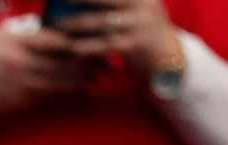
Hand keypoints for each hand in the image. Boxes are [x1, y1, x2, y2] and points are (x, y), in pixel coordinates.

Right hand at [0, 29, 92, 120]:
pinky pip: (48, 98)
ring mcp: (23, 86)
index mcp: (18, 44)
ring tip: (94, 77)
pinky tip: (75, 93)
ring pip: (62, 82)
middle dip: (88, 61)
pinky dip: (64, 95)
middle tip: (104, 59)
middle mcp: (25, 65)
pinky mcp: (19, 103)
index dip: (78, 41)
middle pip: (66, 63)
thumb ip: (21, 37)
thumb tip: (43, 37)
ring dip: (81, 80)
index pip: (58, 40)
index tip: (90, 39)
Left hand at [56, 0, 183, 76]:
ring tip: (59, 25)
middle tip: (61, 0)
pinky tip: (72, 48)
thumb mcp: (137, 10)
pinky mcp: (136, 44)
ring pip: (102, 22)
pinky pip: (106, 44)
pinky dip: (87, 46)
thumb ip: (117, 4)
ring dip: (77, 24)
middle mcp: (143, 4)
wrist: (168, 57)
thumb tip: (77, 2)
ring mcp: (140, 24)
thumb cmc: (143, 31)